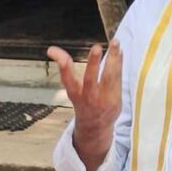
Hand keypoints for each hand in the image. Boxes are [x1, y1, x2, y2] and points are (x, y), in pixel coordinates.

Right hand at [47, 40, 122, 170]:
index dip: (61, 64)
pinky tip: (119, 52)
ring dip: (113, 59)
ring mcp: (103, 98)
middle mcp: (88, 96)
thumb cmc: (84, 102)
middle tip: (96, 47)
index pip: (66, 77)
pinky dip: (119, 64)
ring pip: (108, 77)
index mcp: (75, 93)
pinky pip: (118, 79)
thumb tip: (52, 49)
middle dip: (93, 62)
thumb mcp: (72, 89)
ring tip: (115, 43)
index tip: (53, 51)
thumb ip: (66, 70)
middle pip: (90, 78)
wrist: (95, 127)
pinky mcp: (115, 99)